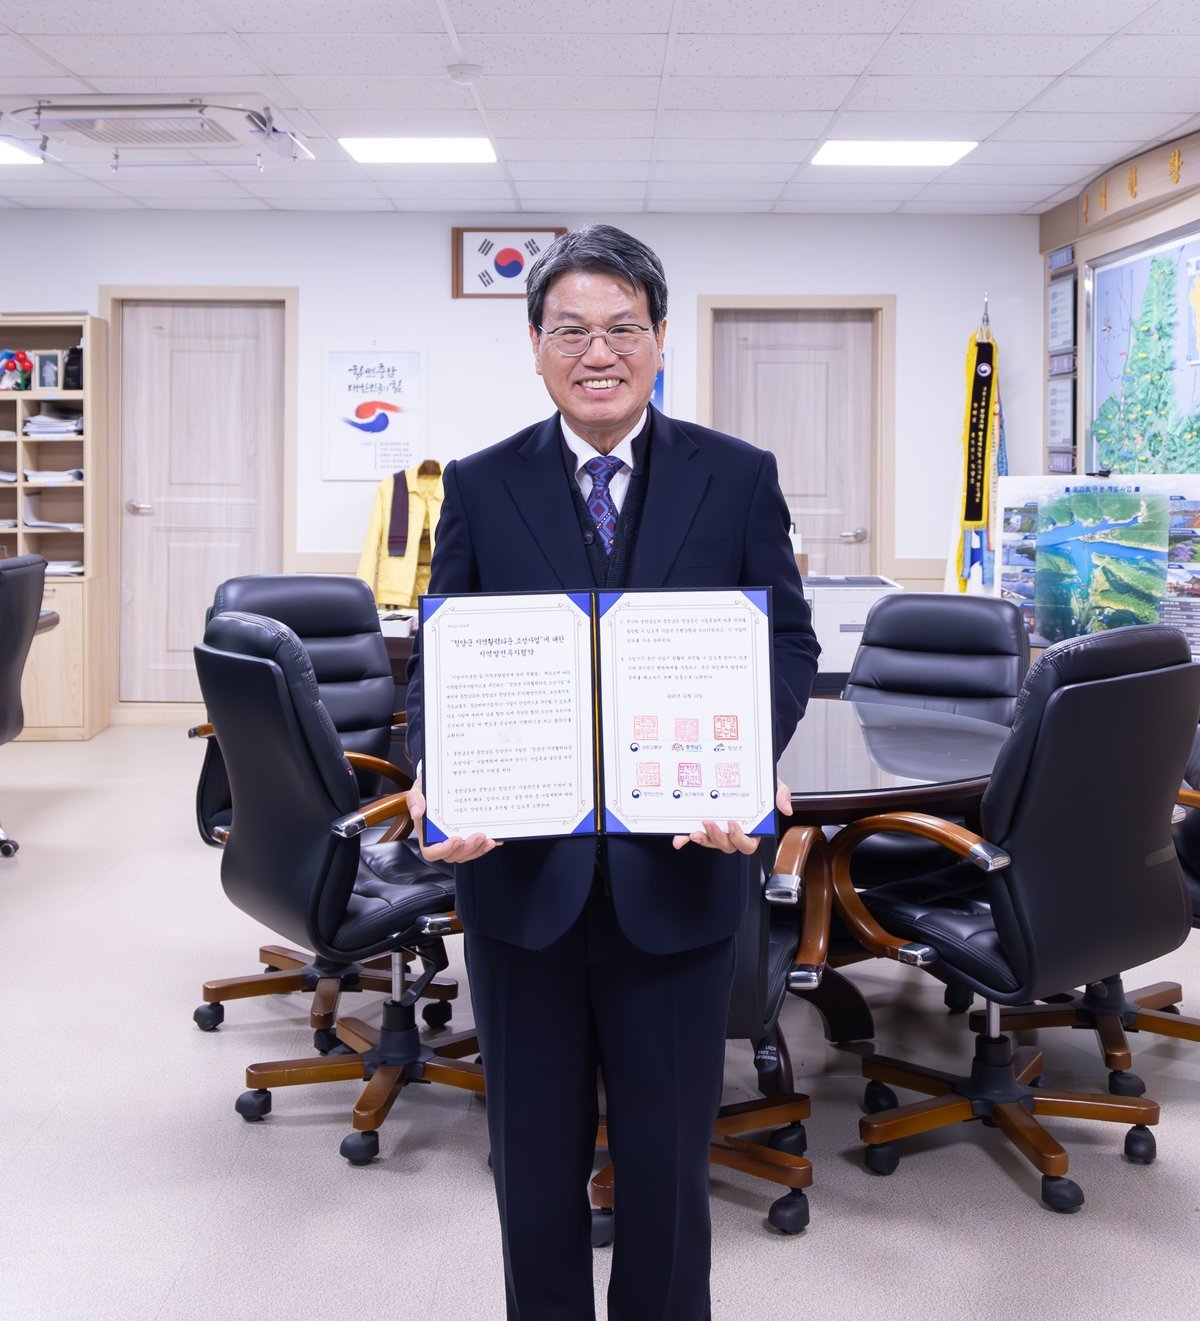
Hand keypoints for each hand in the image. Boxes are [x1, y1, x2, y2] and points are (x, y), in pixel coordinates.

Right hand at [408, 774, 498, 863]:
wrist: (440, 783)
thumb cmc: (427, 789)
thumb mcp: (418, 790)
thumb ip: (415, 800)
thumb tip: (416, 813)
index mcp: (426, 833)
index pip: (431, 852)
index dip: (444, 850)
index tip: (456, 839)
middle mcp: (440, 840)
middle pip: (453, 856)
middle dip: (467, 849)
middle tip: (479, 835)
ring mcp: (455, 839)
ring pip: (466, 854)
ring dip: (478, 850)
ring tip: (487, 839)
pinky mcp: (467, 836)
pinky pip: (476, 848)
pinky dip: (485, 846)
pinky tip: (496, 839)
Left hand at [671, 780, 791, 853]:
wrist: (744, 769)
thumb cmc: (759, 782)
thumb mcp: (773, 784)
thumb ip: (781, 794)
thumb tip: (786, 808)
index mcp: (753, 828)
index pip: (748, 844)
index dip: (740, 839)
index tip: (734, 824)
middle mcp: (735, 832)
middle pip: (727, 846)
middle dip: (718, 838)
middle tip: (710, 823)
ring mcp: (719, 829)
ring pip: (711, 842)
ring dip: (703, 839)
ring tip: (694, 831)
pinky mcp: (704, 823)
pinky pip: (695, 834)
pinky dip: (685, 838)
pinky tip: (678, 840)